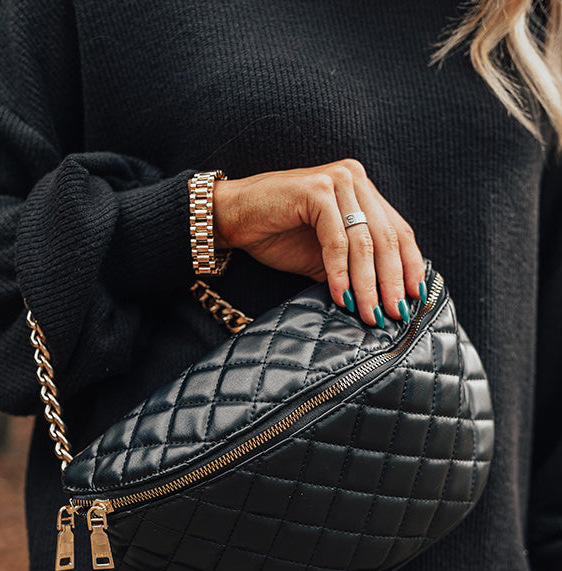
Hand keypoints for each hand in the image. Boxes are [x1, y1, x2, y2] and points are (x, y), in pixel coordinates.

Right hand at [210, 158, 425, 326]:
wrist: (232, 218)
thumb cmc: (278, 235)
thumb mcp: (327, 256)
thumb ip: (357, 267)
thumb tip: (388, 300)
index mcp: (363, 191)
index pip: (399, 231)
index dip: (410, 267)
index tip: (415, 299)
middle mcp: (355, 179)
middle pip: (386, 237)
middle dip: (392, 281)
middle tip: (394, 314)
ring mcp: (336, 181)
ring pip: (364, 241)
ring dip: (368, 283)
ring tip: (368, 313)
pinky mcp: (315, 190)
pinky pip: (336, 240)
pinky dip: (340, 273)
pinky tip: (341, 297)